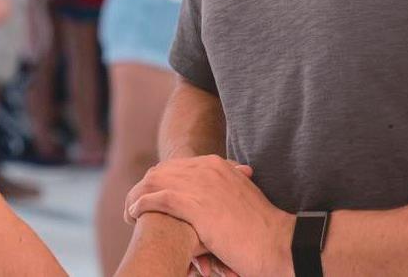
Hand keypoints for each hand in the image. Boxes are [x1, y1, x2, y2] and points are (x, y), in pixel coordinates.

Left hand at [125, 155, 293, 276]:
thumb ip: (225, 192)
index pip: (178, 165)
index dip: (161, 178)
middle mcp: (207, 169)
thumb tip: (211, 205)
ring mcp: (200, 185)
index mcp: (219, 166)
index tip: (152, 192)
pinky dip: (141, 204)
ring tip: (129, 211)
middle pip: (163, 170)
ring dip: (137, 195)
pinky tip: (134, 212)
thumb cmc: (262, 230)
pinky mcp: (195, 205)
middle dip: (145, 186)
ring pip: (155, 182)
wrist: (278, 242)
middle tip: (134, 202)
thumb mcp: (241, 199)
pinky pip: (158, 199)